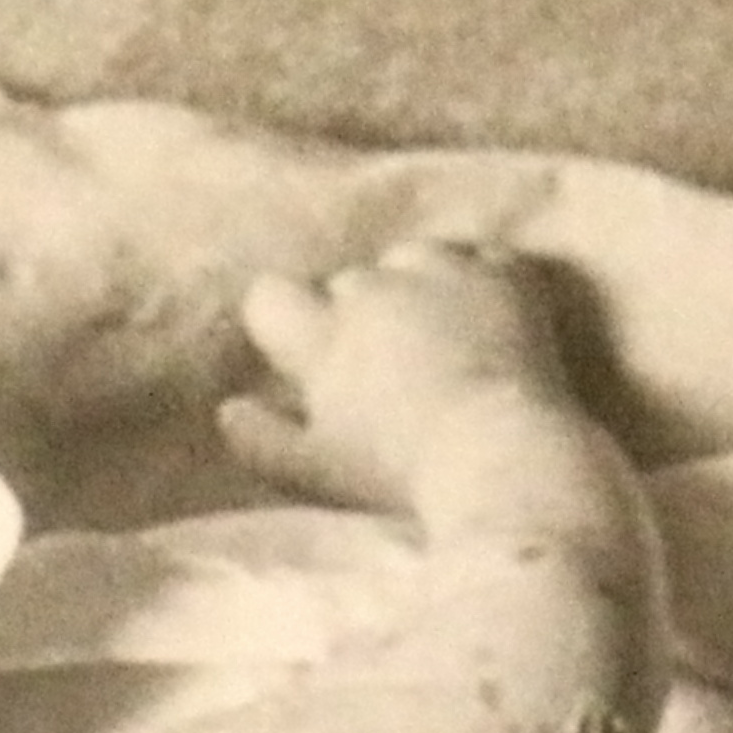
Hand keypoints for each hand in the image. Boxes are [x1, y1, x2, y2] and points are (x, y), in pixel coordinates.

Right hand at [215, 241, 579, 511]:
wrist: (504, 460)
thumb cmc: (401, 476)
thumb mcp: (316, 470)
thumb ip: (261, 438)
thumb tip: (228, 410)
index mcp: (324, 332)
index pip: (270, 296)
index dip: (286, 324)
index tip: (310, 359)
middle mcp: (375, 287)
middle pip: (349, 282)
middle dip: (362, 315)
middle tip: (393, 371)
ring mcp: (442, 272)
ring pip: (414, 259)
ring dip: (421, 287)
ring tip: (448, 339)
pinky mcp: (505, 274)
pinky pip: (485, 257)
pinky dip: (485, 281)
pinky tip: (497, 319)